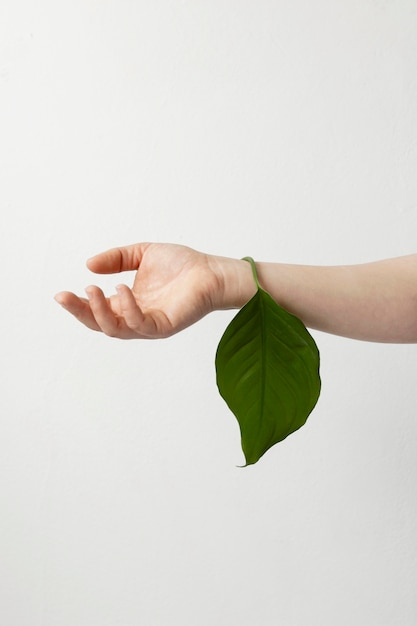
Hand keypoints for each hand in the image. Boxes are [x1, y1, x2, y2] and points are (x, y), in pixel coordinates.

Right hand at [54, 242, 253, 338]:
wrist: (210, 270)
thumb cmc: (181, 264)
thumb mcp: (141, 254)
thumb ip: (116, 259)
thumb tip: (88, 265)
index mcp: (128, 303)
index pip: (97, 310)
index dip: (78, 304)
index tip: (62, 293)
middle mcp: (136, 317)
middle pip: (100, 324)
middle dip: (80, 312)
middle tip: (64, 296)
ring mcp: (149, 324)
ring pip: (116, 329)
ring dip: (99, 312)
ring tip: (91, 290)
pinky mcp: (164, 326)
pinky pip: (140, 325)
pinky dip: (128, 309)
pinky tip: (121, 289)